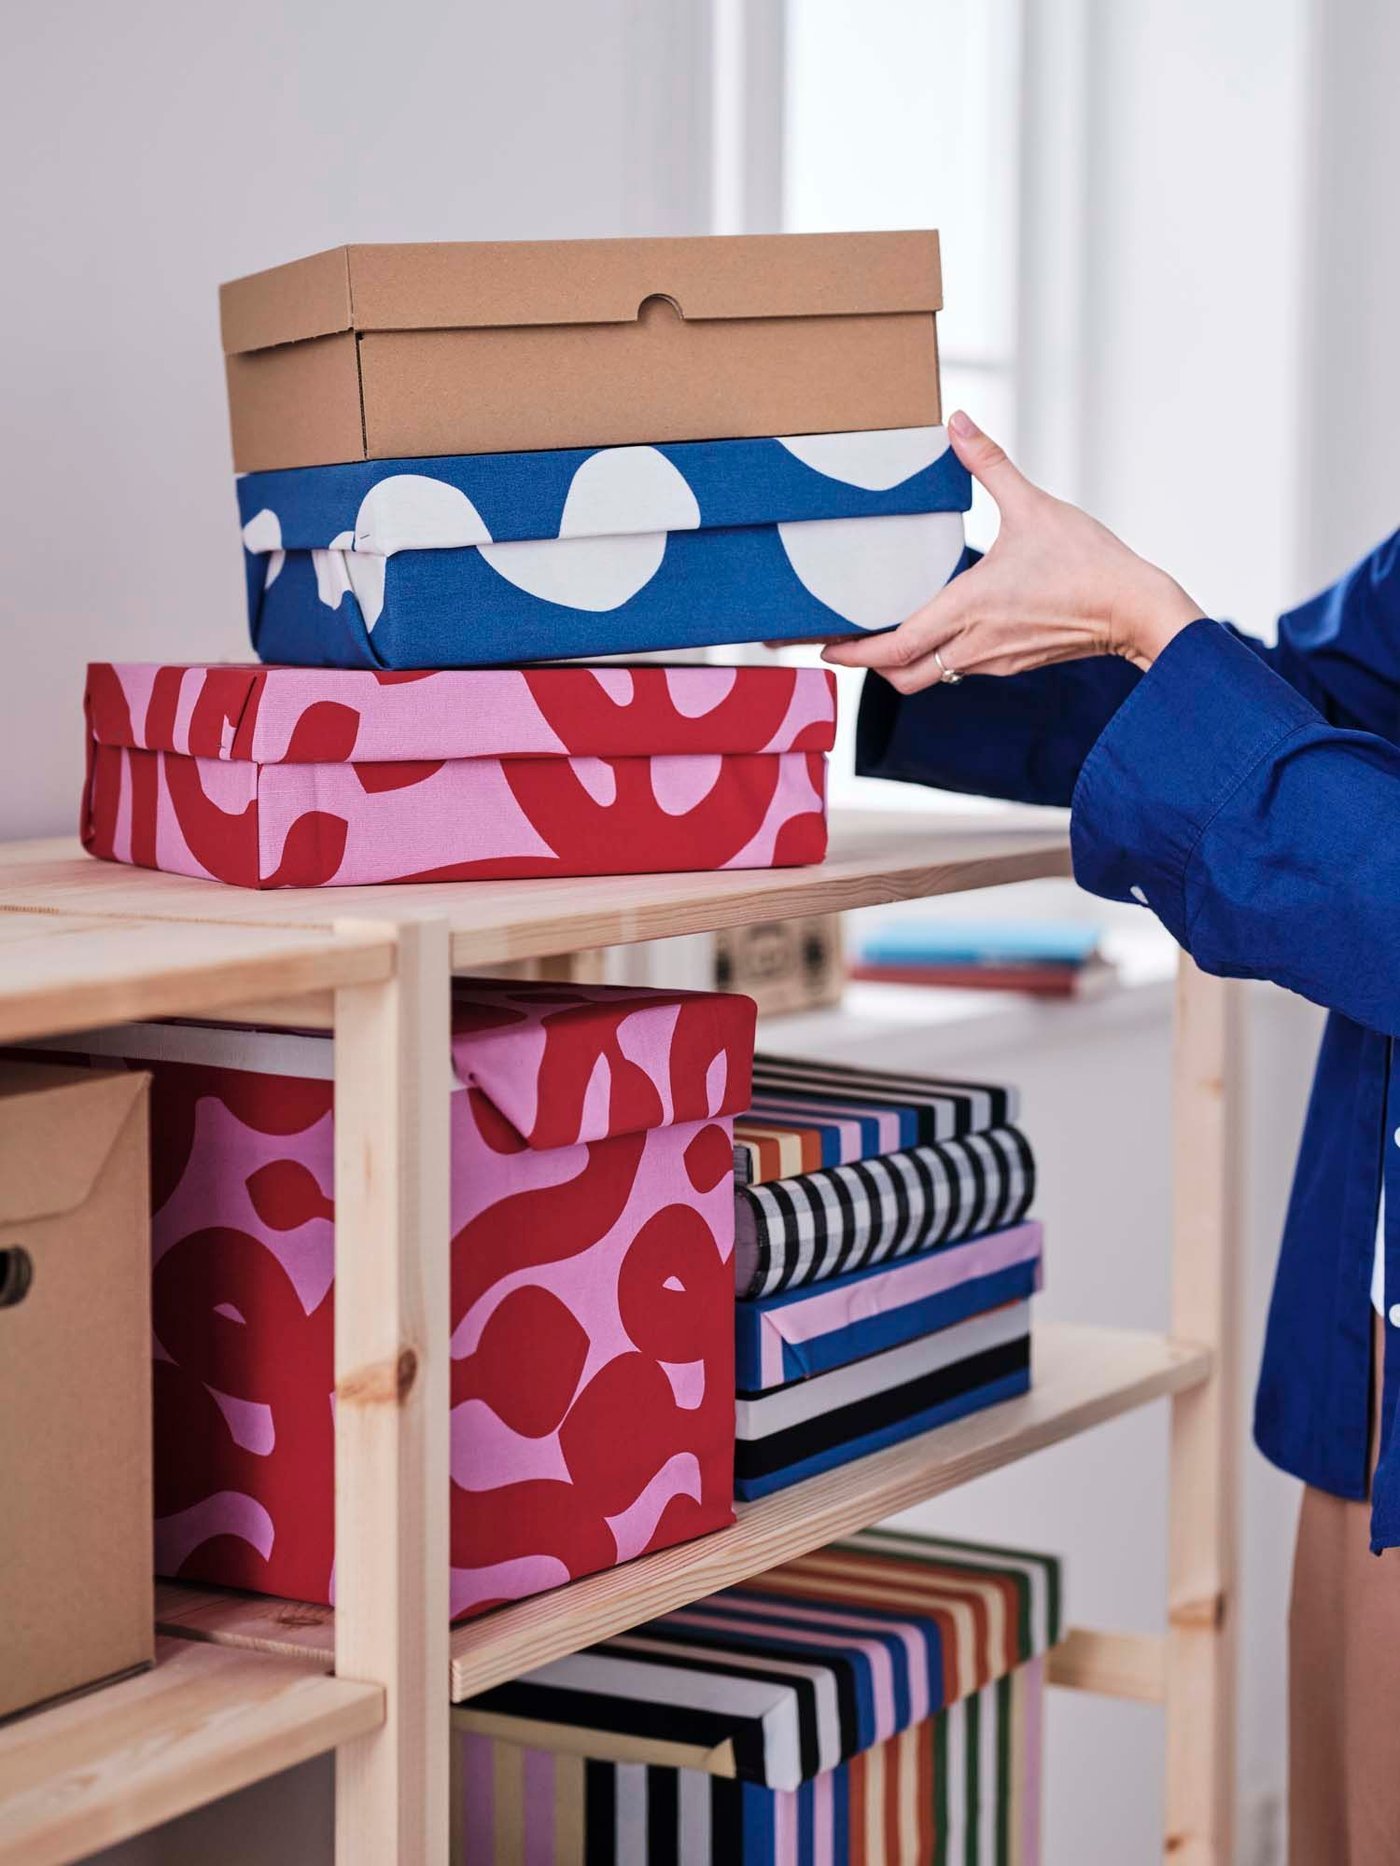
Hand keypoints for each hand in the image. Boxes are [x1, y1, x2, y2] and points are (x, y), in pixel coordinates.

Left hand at [820, 411, 1204, 692]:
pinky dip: (936, 656)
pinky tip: (936, 626)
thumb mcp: (1034, 506)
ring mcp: (993, 660)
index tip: (822, 646)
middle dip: (868, 665)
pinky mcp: (1011, 661)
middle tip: (841, 642)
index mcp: (968, 609)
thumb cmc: (1089, 563)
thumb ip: (989, 464)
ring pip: (930, 676)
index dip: (852, 653)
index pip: (893, 649)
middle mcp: (973, 645)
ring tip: (880, 634)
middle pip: (902, 676)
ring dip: (902, 662)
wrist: (1136, 609)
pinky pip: (959, 668)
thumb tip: (958, 421)